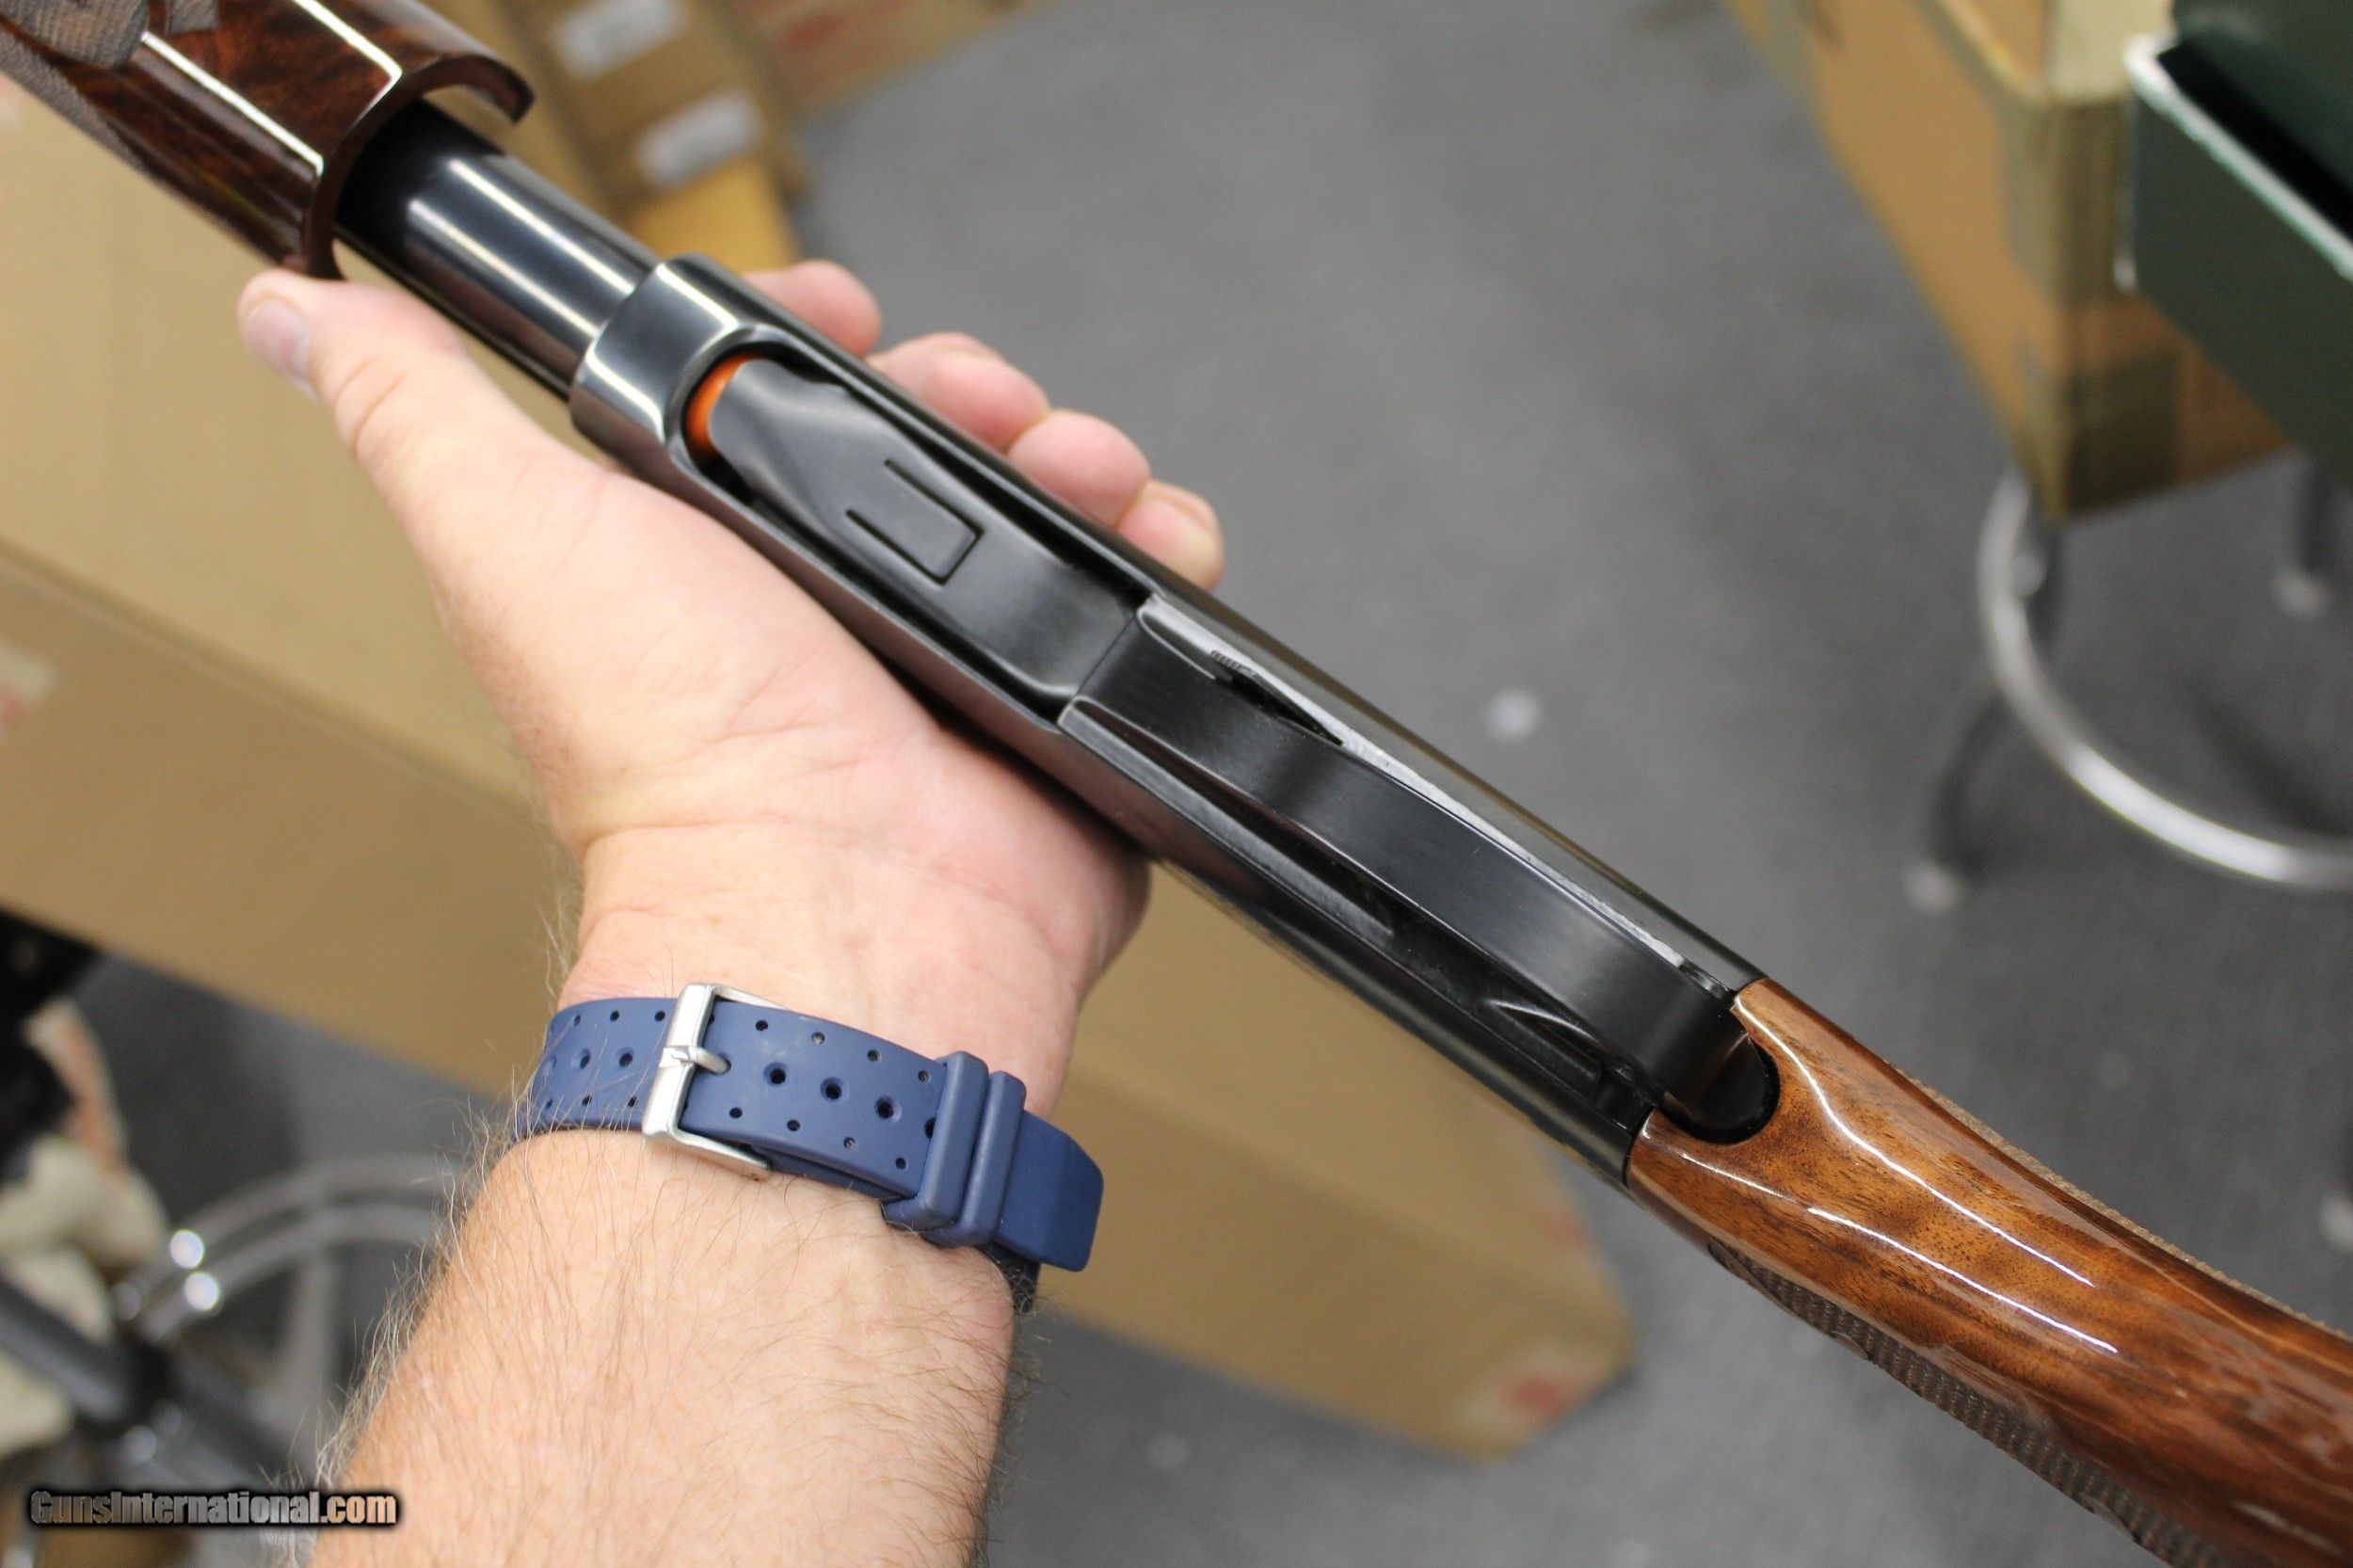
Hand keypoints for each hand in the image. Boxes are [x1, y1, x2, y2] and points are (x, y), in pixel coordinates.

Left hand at [237, 261, 1222, 1110]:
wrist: (842, 911)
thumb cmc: (680, 758)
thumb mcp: (511, 537)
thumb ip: (414, 416)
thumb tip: (294, 323)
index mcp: (715, 554)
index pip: (779, 394)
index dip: (816, 333)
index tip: (838, 316)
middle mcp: (834, 604)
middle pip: (927, 434)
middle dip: (966, 387)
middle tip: (976, 403)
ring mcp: (952, 659)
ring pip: (1036, 500)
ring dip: (1068, 452)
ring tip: (1069, 466)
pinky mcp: (1054, 708)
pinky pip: (1129, 593)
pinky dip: (1155, 547)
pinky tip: (1140, 536)